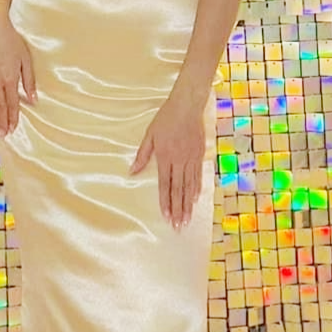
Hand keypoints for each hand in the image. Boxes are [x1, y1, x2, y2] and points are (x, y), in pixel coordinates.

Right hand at [0, 9, 35, 135]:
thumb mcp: (26, 59)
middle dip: (2, 121)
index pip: (12, 103)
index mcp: (10, 78)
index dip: (14, 117)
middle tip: (4, 135)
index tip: (14, 129)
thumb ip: (30, 81)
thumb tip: (33, 99)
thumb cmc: (12, 41)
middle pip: (0, 106)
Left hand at [130, 85, 206, 229]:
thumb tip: (132, 171)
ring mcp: (191, 158)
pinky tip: (195, 200)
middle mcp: (179, 160)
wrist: (187, 105)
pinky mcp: (199, 154)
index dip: (165, 202)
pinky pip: (198, 175)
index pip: (165, 185)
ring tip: (187, 219)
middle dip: (178, 209)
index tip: (166, 216)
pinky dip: (196, 189)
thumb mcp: (150, 135)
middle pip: (178, 189)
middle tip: (179, 226)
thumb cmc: (166, 118)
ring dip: (188, 204)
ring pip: (189, 186)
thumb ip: (142, 155)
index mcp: (165, 157)